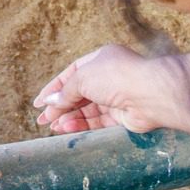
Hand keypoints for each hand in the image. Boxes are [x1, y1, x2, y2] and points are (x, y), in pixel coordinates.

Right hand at [33, 45, 188, 135]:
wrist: (151, 94)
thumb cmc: (117, 76)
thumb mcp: (83, 77)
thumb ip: (66, 91)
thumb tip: (51, 101)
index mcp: (101, 59)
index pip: (72, 74)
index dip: (54, 88)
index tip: (39, 103)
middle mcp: (109, 77)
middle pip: (79, 93)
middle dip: (60, 106)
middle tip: (43, 120)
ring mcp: (117, 97)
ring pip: (88, 110)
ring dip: (70, 118)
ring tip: (53, 128)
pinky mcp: (123, 116)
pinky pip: (99, 121)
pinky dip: (82, 125)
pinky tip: (67, 129)